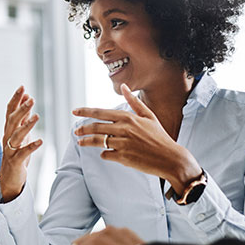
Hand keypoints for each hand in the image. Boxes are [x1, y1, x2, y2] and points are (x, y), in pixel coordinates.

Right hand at [0, 86, 43, 201]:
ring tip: (37, 116)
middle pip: (12, 120)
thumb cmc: (16, 154)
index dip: (16, 99)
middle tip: (31, 99)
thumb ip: (23, 117)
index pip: (10, 111)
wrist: (9, 178)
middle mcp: (7, 137)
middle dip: (21, 109)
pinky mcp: (15, 161)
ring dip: (26, 125)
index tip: (22, 87)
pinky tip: (40, 141)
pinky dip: (31, 146)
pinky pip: (23, 153)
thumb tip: (27, 99)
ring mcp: (10, 150)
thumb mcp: (21, 133)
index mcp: (9, 130)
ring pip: (16, 135)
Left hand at [72, 84, 201, 193]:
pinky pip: (106, 154)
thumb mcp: (148, 116)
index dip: (85, 111)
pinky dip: (103, 154)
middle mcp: (124, 129)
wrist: (170, 158)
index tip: (74, 111)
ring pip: (97, 141)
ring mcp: (123, 144)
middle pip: (95, 127)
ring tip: (81, 142)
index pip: (101, 112)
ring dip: (86, 142)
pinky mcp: (123, 157)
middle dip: (83, 129)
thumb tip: (124, 86)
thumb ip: (134, 102)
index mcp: (128, 117)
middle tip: (76, 132)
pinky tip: (105, 153)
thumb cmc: (159, 136)